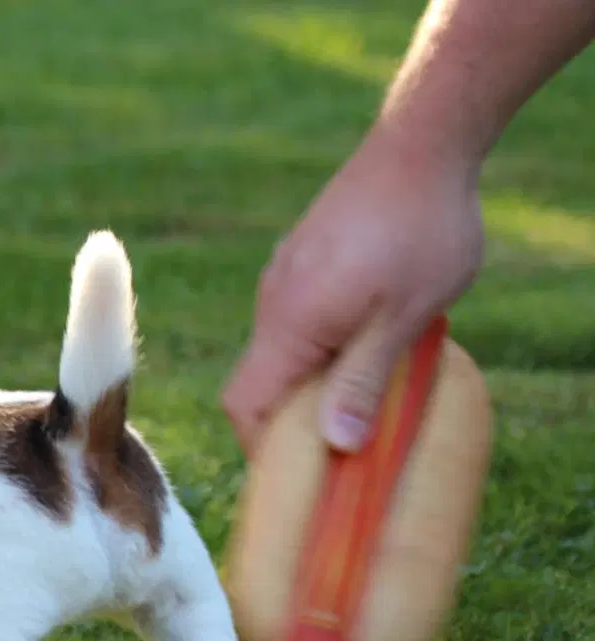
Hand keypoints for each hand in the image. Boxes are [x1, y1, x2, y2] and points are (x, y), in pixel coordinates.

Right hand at [221, 127, 484, 455]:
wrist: (421, 143)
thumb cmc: (421, 231)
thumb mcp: (404, 318)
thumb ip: (363, 381)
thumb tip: (335, 445)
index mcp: (289, 323)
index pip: (245, 402)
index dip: (262, 446)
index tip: (300, 473)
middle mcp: (274, 301)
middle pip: (263, 379)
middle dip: (296, 416)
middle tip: (347, 436)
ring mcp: (286, 275)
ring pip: (284, 347)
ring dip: (316, 375)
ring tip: (370, 382)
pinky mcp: (304, 257)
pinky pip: (300, 315)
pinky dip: (323, 341)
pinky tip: (372, 330)